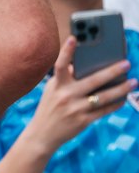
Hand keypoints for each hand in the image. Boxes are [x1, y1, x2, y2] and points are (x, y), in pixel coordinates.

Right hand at [23, 35, 135, 157]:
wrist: (42, 134)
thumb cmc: (50, 107)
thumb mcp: (52, 90)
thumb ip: (66, 77)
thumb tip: (85, 65)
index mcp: (57, 85)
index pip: (60, 65)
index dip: (66, 51)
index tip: (74, 38)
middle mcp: (66, 95)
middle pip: (93, 81)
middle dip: (112, 71)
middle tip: (127, 63)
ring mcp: (75, 109)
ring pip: (104, 97)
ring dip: (121, 89)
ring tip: (133, 82)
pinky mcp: (82, 121)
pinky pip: (104, 110)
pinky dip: (115, 104)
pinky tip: (124, 98)